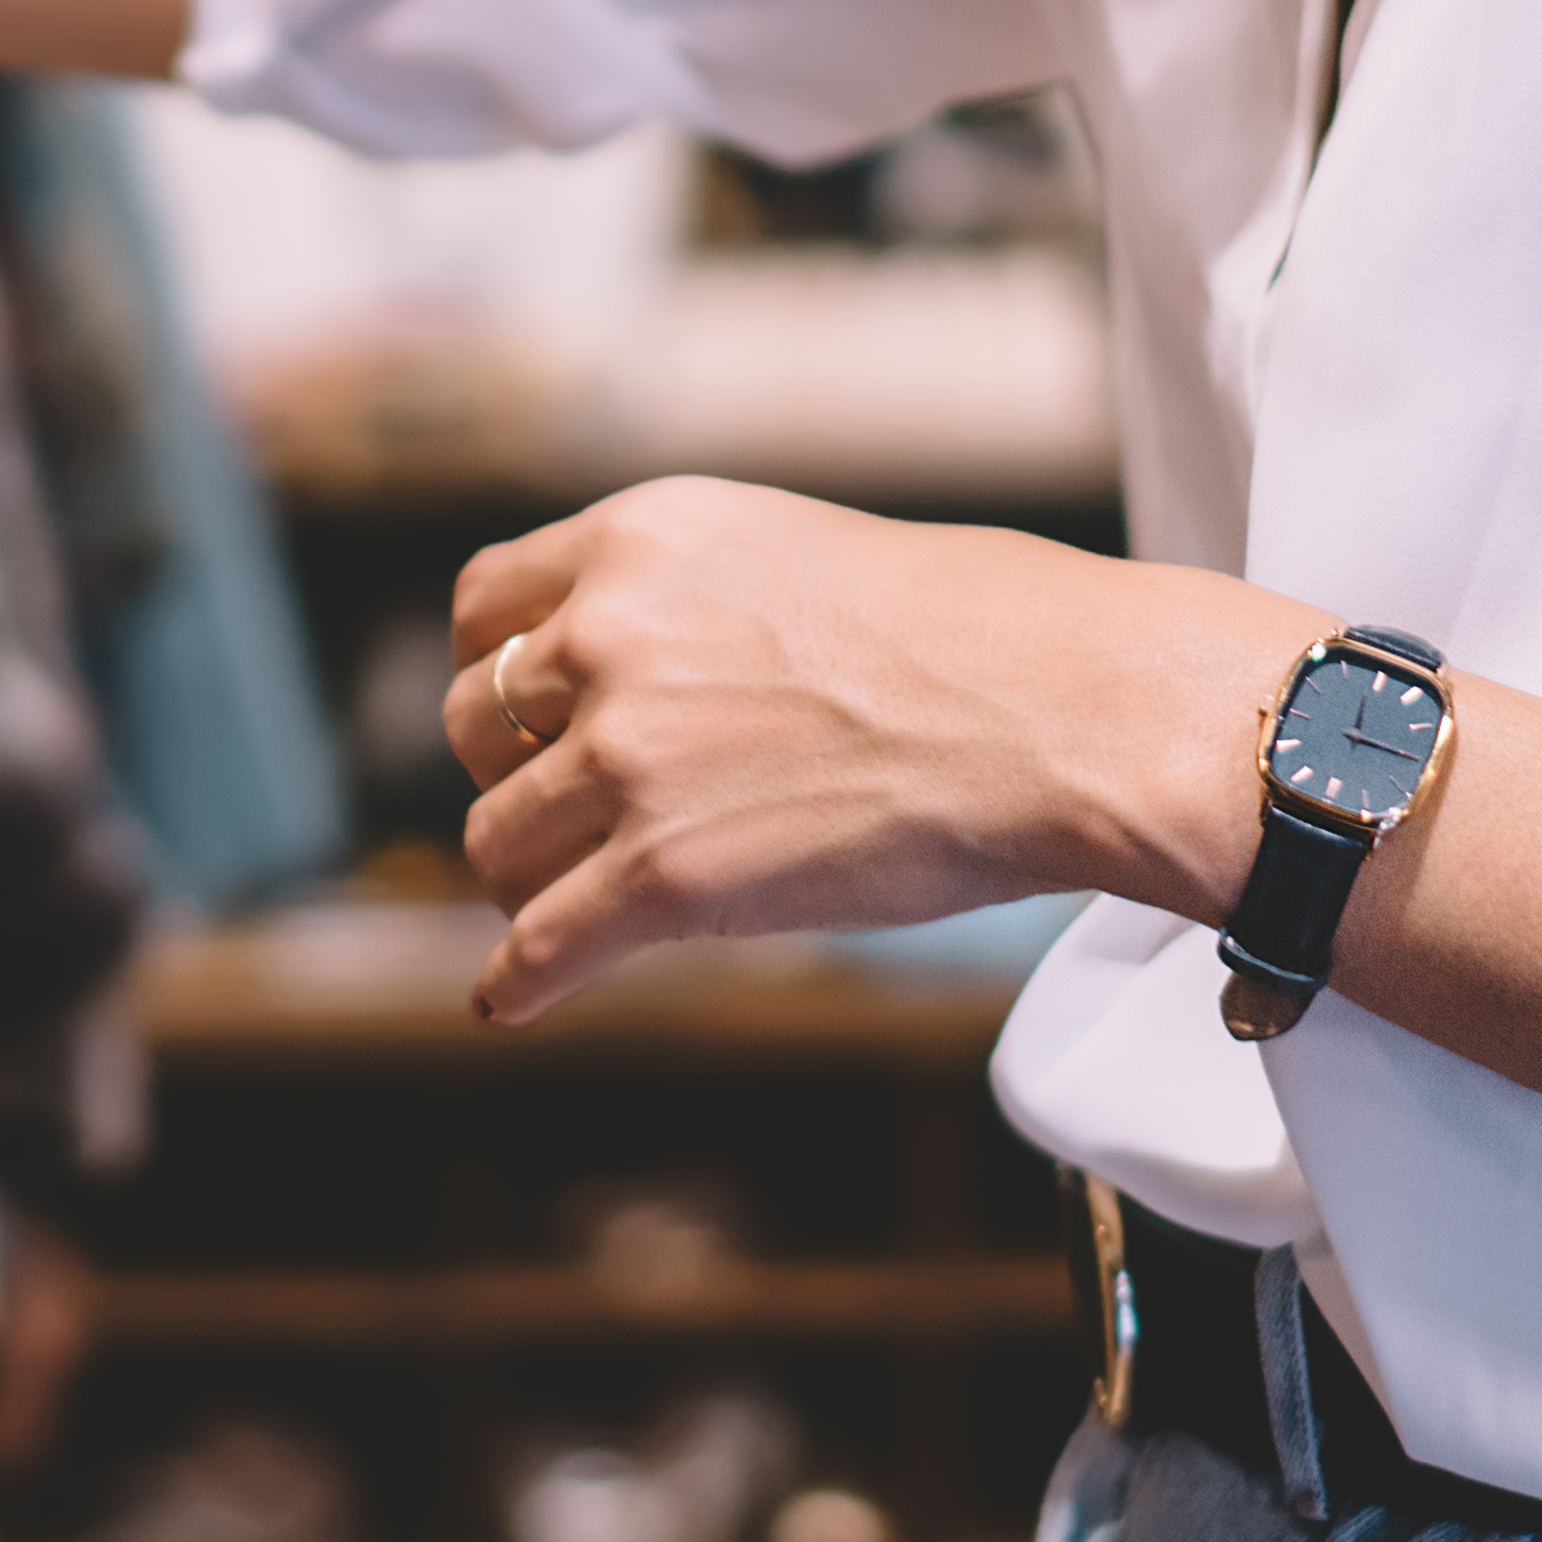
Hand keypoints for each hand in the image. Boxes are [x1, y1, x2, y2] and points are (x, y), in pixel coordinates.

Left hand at [440, 480, 1298, 1024]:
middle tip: (568, 819)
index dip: (500, 669)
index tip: (525, 719)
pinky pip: (539, 947)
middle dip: (513, 777)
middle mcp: (612, 633)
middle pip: (471, 726)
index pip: (486, 604)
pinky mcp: (663, 873)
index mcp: (644, 539)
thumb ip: (693, 606)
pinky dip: (520, 984)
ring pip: (496, 843)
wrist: (1069, 711)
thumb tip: (641, 681)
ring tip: (577, 905)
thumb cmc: (983, 637)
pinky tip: (513, 1002)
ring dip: (532, 882)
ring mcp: (631, 755)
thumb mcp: (797, 556)